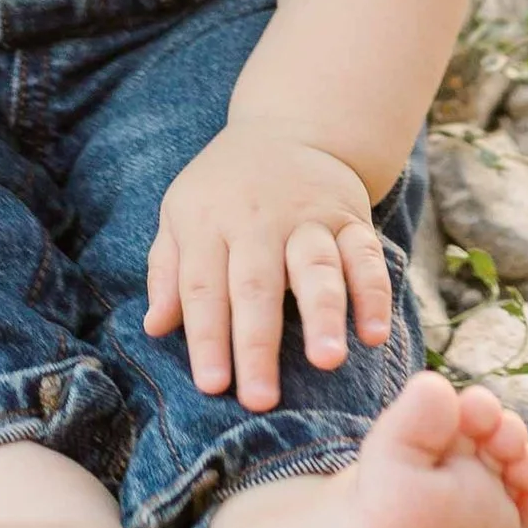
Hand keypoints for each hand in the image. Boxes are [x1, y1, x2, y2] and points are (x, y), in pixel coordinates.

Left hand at [144, 123, 391, 412]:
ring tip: (326, 362)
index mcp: (208, 221)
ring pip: (316, 266)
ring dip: (323, 314)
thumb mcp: (180, 213)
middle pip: (256, 285)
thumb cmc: (224, 189)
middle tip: (261, 399)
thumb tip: (154, 327)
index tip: (213, 387)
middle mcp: (258, 220)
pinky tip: (374, 334)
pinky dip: (373, 293)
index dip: (207, 337)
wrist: (290, 128)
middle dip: (257, 343)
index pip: (204, 286)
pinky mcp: (351, 218)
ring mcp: (309, 217)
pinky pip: (366, 256)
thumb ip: (168, 270)